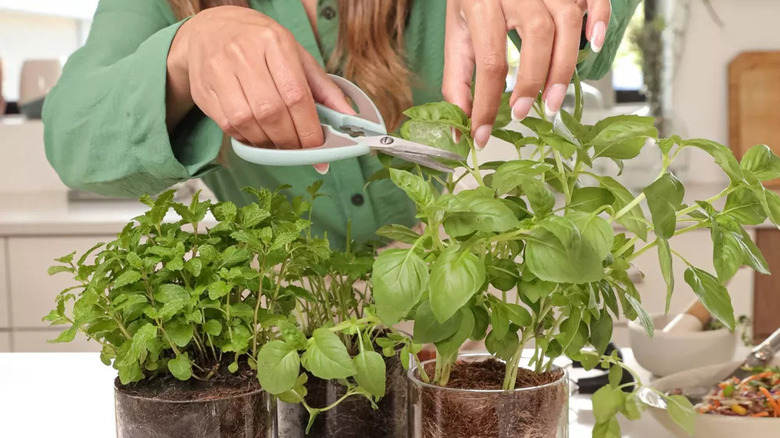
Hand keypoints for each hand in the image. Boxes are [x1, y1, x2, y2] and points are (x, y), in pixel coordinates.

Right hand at [166, 6, 353, 170]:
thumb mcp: (297, 56)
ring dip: (269, 143)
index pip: (296, 94)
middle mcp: (243, 53)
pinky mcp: (203, 89)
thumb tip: (349, 117)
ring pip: (247, 121)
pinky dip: (247, 139)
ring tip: (281, 145)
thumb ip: (324, 88)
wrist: (211, 30)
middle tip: (301, 151)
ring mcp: (219, 70)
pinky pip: (228, 125)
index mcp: (274, 42)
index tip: (318, 146)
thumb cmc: (261, 45)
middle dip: (290, 140)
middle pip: (271, 111)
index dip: (308, 128)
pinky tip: (259, 137)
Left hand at [442, 0, 610, 148]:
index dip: (486, 104)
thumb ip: (457, 80)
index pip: (489, 59)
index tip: (482, 134)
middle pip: (536, 34)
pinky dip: (599, 18)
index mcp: (481, 3)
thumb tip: (462, 129)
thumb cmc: (474, 0)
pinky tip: (593, 45)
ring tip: (553, 99)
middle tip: (523, 113)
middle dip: (533, 81)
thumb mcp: (456, 35)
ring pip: (566, 20)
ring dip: (564, 65)